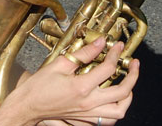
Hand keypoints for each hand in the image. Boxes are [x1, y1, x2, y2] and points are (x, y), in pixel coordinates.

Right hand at [0, 38, 137, 124]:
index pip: (108, 68)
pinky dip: (115, 111)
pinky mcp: (83, 120)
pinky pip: (106, 120)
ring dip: (127, 98)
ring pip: (118, 112)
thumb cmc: (38, 87)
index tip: (118, 46)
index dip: (116, 54)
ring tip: (128, 85)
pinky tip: (113, 101)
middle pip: (122, 92)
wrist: (27, 107)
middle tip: (134, 64)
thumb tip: (100, 43)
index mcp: (82, 87)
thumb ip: (83, 54)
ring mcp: (87, 114)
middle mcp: (88, 103)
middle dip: (133, 76)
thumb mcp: (60, 64)